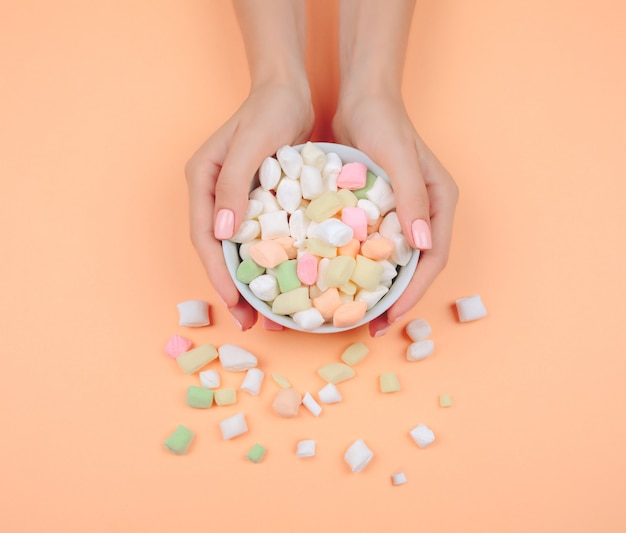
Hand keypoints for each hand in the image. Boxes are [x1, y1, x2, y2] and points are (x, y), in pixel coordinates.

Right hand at [185, 81, 313, 329]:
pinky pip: (259, 237)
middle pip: (217, 250)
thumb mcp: (250, 145)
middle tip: (249, 322)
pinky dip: (268, 261)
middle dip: (231, 288)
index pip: (203, 237)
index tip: (233, 303)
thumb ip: (232, 186)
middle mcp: (214, 194)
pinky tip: (284, 281)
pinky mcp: (257, 200)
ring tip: (267, 314)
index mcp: (202, 182)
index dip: (217, 273)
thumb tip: (220, 234)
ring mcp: (235, 198)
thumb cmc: (268, 111)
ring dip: (250, 281)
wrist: (288, 91)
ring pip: (238, 249)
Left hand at [333, 93, 457, 335]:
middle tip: (369, 327)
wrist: (361, 98)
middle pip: (414, 267)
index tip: (390, 318)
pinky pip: (369, 245)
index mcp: (440, 205)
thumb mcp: (398, 157)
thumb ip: (412, 199)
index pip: (433, 259)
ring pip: (391, 261)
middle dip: (394, 300)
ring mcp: (400, 213)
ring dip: (375, 288)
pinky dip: (357, 265)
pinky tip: (335, 280)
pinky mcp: (377, 210)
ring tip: (352, 312)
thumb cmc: (384, 122)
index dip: (414, 293)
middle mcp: (423, 213)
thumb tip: (422, 246)